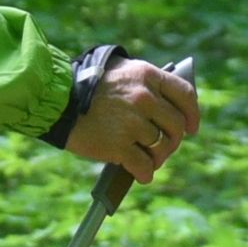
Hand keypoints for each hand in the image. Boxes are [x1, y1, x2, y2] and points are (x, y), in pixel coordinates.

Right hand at [65, 57, 202, 182]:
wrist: (55, 101)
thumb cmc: (86, 86)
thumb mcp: (120, 72)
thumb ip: (145, 85)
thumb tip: (168, 108)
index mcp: (147, 76)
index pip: (185, 95)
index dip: (192, 114)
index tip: (192, 127)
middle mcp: (144, 98)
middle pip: (176, 126)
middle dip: (172, 140)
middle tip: (163, 148)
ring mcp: (132, 123)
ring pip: (161, 147)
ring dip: (157, 158)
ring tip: (148, 160)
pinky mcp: (118, 146)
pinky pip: (144, 166)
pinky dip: (144, 173)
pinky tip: (140, 174)